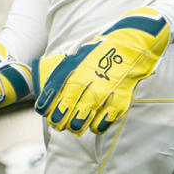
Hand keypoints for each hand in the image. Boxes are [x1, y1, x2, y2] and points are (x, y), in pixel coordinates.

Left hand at [33, 7, 168, 135]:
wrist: (129, 47)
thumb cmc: (99, 55)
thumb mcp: (74, 60)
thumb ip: (58, 78)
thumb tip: (44, 98)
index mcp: (71, 75)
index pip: (48, 104)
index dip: (47, 111)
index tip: (49, 112)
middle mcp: (84, 85)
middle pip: (61, 118)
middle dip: (60, 122)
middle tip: (63, 120)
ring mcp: (102, 95)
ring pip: (78, 124)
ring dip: (76, 125)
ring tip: (79, 121)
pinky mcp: (117, 103)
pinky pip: (99, 126)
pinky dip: (95, 126)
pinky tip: (96, 119)